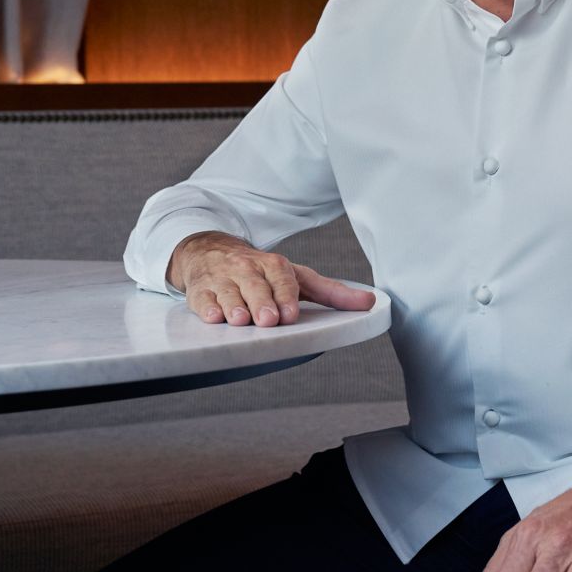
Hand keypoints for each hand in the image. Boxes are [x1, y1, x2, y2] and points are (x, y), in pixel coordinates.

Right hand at [167, 231, 374, 326]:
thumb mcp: (298, 276)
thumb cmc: (262, 272)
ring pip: (229, 293)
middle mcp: (248, 269)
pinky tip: (212, 316)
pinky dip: (207, 306)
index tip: (290, 314)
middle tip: (268, 320)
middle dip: (262, 302)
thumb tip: (370, 303)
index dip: (286, 296)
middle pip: (256, 286)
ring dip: (235, 306)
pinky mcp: (201, 289)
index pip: (283, 279)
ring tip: (240, 320)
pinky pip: (203, 298)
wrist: (212, 251)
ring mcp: (223, 279)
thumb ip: (332, 292)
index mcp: (275, 265)